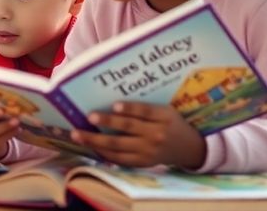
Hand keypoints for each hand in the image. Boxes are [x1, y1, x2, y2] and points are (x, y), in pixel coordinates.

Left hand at [72, 102, 205, 168]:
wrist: (189, 149)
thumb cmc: (172, 124)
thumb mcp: (165, 111)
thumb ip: (144, 108)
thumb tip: (112, 104)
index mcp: (164, 117)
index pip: (145, 111)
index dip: (129, 108)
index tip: (114, 105)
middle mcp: (156, 135)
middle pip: (128, 128)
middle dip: (107, 123)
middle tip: (89, 117)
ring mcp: (149, 151)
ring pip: (118, 146)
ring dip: (96, 141)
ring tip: (78, 135)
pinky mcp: (143, 163)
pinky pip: (120, 159)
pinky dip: (104, 153)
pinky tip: (90, 146)